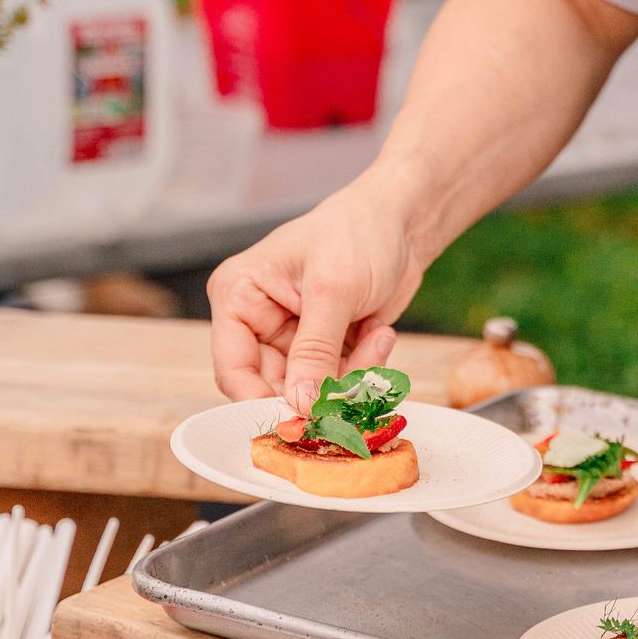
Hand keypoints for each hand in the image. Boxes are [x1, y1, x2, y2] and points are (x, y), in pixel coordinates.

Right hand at [207, 164, 431, 413]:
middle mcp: (259, 320)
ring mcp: (294, 335)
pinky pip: (338, 380)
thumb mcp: (333, 289)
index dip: (261, 401)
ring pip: (311, 389)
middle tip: (357, 379)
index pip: (233, 370)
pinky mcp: (327, 345)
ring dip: (350, 374)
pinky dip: (364, 365)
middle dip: (320, 388)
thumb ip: (314, 350)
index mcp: (239, 296)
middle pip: (275, 386)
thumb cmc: (359, 232)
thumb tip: (299, 404)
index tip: (301, 418)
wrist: (404, 220)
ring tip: (378, 336)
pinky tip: (380, 331)